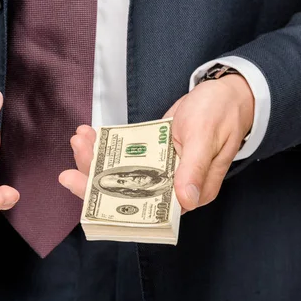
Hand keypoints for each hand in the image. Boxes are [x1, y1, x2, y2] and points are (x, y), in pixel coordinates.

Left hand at [59, 74, 254, 213]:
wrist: (228, 92)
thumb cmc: (223, 113)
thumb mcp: (206, 139)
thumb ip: (194, 168)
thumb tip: (186, 200)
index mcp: (188, 192)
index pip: (144, 208)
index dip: (110, 203)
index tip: (83, 189)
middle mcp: (171, 187)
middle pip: (125, 192)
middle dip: (93, 177)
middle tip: (72, 160)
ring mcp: (160, 170)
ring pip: (121, 173)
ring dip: (96, 158)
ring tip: (79, 138)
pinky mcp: (153, 154)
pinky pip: (125, 155)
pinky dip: (107, 146)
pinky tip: (90, 135)